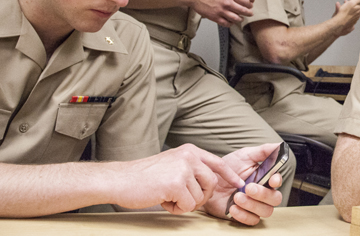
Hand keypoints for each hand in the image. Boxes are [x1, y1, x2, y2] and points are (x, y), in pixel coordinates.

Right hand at [113, 144, 243, 213]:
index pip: (217, 162)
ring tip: (167, 197)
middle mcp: (189, 156)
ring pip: (199, 197)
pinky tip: (163, 201)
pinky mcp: (176, 183)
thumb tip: (209, 183)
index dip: (229, 175)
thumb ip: (190, 168)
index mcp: (189, 151)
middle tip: (182, 199)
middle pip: (211, 183)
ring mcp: (183, 169)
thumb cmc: (144, 176)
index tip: (239, 184)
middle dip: (201, 197)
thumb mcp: (172, 163)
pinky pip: (188, 205)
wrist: (120, 180)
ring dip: (184, 204)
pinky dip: (176, 209)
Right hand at [190, 0, 254, 26]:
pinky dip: (231, 23)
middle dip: (248, 13)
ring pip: (236, 19)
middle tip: (249, 13)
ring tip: (240, 18)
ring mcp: (221, 11)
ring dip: (240, 19)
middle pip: (243, 11)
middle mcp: (227, 3)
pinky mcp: (215, 17)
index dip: (249, 4)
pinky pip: (227, 23)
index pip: (246, 1)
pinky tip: (231, 21)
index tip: (249, 4)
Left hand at [201, 143, 283, 225]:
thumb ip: (263, 151)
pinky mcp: (244, 215)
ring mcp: (253, 205)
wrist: (207, 182)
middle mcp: (261, 192)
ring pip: (266, 211)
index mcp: (264, 177)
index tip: (272, 179)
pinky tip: (233, 207)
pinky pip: (252, 220)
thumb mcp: (244, 155)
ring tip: (236, 197)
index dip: (277, 181)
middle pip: (275, 199)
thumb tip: (279, 145)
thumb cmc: (227, 169)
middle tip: (248, 188)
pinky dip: (243, 215)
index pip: (277, 181)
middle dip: (263, 194)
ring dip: (252, 205)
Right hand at [332, 0, 359, 35]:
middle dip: (354, 0)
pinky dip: (348, 10)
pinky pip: (351, 13)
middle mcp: (358, 13)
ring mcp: (355, 17)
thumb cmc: (345, 13)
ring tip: (345, 3)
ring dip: (350, 4)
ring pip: (354, 8)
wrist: (339, 23)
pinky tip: (344, 9)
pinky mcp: (351, 19)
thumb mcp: (352, 2)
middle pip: (358, 4)